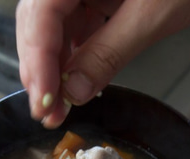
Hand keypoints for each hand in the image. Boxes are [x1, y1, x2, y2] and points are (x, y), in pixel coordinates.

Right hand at [16, 0, 189, 127]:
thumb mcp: (151, 15)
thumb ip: (108, 53)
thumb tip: (73, 92)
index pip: (40, 15)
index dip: (37, 62)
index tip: (43, 101)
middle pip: (38, 24)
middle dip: (40, 72)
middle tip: (47, 112)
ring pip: (52, 30)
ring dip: (54, 70)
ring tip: (59, 107)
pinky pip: (75, 28)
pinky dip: (74, 58)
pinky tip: (76, 83)